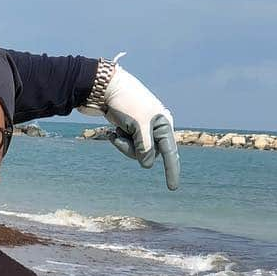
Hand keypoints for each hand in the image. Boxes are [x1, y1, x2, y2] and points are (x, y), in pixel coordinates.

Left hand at [89, 66, 179, 190]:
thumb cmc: (125, 102)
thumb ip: (145, 147)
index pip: (170, 153)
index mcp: (164, 124)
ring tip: (116, 131)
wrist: (103, 87)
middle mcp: (156, 128)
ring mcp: (142, 130)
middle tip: (122, 136)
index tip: (173, 188)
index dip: (172, 171)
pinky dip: (118, 141)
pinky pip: (126, 146)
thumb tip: (146, 165)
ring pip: (135, 152)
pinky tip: (111, 131)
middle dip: (133, 150)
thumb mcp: (139, 125)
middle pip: (148, 155)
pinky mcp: (129, 130)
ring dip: (124, 146)